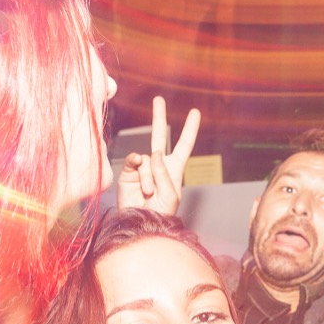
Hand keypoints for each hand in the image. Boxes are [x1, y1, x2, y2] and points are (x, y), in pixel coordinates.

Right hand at [116, 96, 200, 214]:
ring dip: (149, 178)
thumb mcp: (170, 195)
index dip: (189, 129)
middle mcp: (158, 166)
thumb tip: (153, 153)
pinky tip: (139, 183)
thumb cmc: (160, 214)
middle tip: (158, 99)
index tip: (194, 112)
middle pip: (159, 136)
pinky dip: (138, 171)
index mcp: (174, 170)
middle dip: (159, 117)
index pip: (184, 145)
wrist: (140, 224)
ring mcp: (143, 168)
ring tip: (149, 194)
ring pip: (148, 160)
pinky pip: (135, 161)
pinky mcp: (129, 173)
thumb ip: (164, 172)